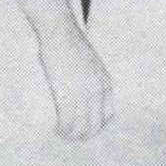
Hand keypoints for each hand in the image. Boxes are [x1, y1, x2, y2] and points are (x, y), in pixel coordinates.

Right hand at [39, 20, 111, 139]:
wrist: (60, 31)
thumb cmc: (70, 42)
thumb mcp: (90, 62)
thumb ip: (90, 77)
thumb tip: (79, 89)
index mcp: (105, 83)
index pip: (107, 114)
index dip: (96, 125)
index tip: (85, 127)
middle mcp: (98, 90)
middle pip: (95, 124)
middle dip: (84, 134)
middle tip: (71, 135)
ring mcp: (82, 92)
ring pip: (81, 126)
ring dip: (72, 135)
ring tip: (62, 135)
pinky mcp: (66, 93)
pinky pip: (67, 120)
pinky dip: (63, 129)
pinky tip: (57, 130)